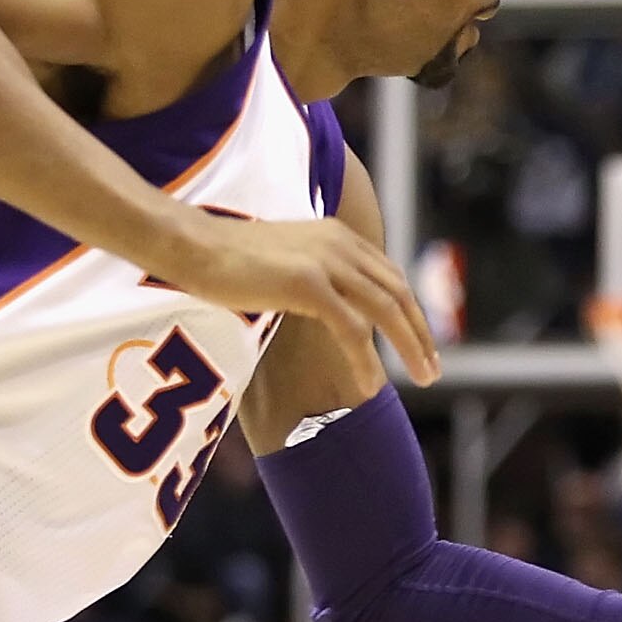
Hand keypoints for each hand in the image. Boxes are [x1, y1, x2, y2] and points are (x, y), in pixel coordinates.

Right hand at [152, 212, 438, 391]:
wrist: (188, 245)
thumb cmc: (223, 259)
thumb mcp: (282, 259)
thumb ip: (310, 275)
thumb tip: (325, 307)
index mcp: (337, 235)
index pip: (389, 275)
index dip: (410, 310)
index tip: (421, 340)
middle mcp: (339, 244)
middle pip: (398, 292)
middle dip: (421, 332)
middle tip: (433, 368)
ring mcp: (325, 262)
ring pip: (386, 310)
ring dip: (410, 347)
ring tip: (423, 378)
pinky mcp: (308, 284)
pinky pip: (351, 330)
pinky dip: (366, 360)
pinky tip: (372, 385)